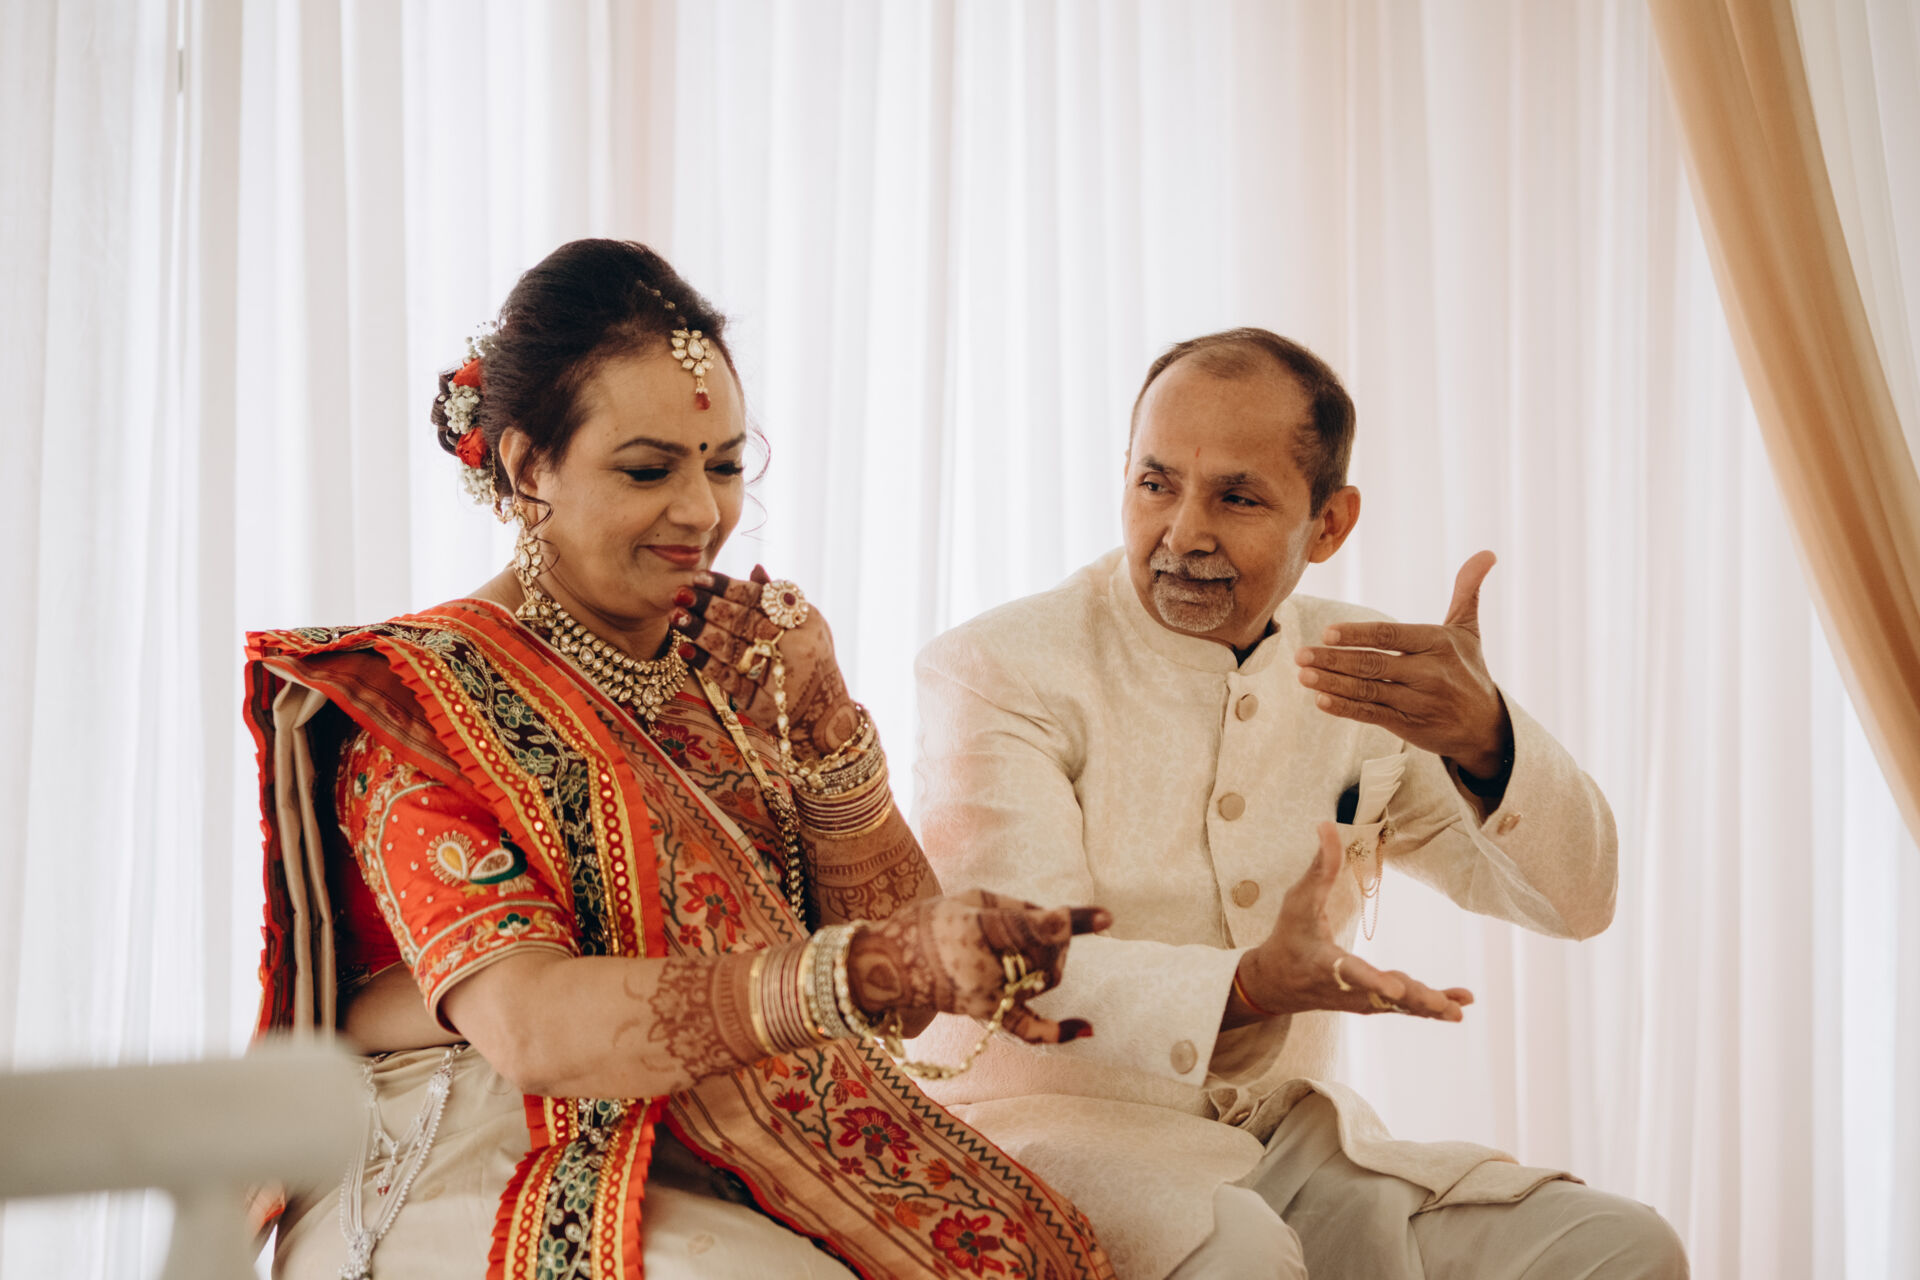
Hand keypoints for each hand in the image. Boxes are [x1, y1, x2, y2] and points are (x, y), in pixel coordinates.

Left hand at [674, 565, 860, 758]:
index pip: (759, 598)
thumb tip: (754, 568)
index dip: (727, 587)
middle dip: (708, 607)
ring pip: (733, 650)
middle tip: (680, 593)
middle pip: (743, 623)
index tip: (699, 577)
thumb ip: (780, 599)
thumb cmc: (813, 661)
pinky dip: (705, 664)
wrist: (826, 716)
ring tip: (677, 617)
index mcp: (803, 623)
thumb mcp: (809, 625)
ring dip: (701, 632)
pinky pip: (728, 681)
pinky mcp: (762, 704)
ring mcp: (777, 677)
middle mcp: (793, 648)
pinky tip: (685, 649)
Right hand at [845, 892, 1111, 1044]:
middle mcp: (987, 968)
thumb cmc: (932, 922)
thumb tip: (1059, 922)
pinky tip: (1089, 1029)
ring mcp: (989, 996)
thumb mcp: (970, 900)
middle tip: (1030, 918)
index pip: (1036, 928)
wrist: (888, 965)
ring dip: (1051, 959)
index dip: (1071, 921)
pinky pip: (1028, 1029)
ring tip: (1025, 943)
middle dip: (1053, 933)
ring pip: (1047, 978)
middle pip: (1049, 951)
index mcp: (979, 930)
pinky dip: (1059, 1031)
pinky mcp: (988, 1014)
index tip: (1107, 918)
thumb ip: (1016, 908)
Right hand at [1239, 823, 1471, 1021]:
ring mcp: (1361, 1000)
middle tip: (1443, 1008)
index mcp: (1325, 962)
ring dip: (1430, 1006)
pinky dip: (1432, 1007)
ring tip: (1459, 1009)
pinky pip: (1404, 1008)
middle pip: (1384, 996)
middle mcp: (1346, 988)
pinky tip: (1458, 1006)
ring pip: (1398, 1007)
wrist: (1278, 983)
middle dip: (1415, 1000)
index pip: (1349, 971)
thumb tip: (1327, 825)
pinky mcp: (1373, 1004)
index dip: (1372, 980)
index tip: (1394, 990)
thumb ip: (1319, 867)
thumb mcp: (1297, 901)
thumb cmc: (1288, 937)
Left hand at [1293, 550, 1512, 778]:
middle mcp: (1429, 673)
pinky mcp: (1410, 727)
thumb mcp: (1468, 631)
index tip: (1327, 632)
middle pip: (1373, 664)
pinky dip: (1345, 709)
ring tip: (1303, 676)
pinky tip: (1321, 701)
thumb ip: (1467, 591)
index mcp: (1438, 644)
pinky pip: (1372, 715)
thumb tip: (1488, 552)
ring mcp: (1418, 702)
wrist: (1487, 727)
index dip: (1358, 634)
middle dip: (1334, 660)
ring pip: (1368, 691)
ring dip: (1332, 684)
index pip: (1391, 636)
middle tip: (1301, 655)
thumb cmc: (1469, 670)